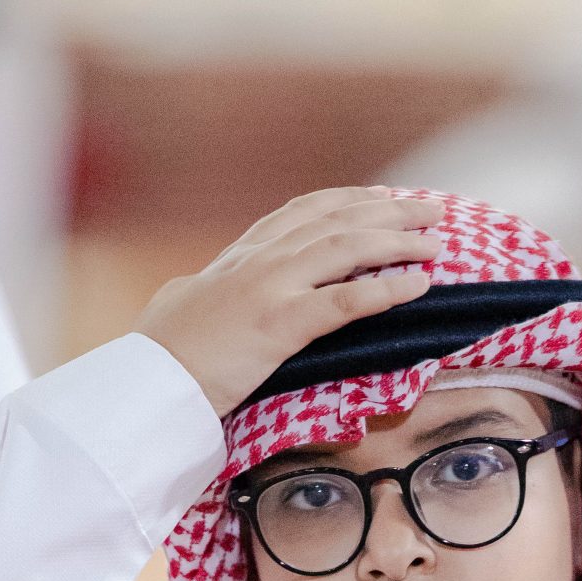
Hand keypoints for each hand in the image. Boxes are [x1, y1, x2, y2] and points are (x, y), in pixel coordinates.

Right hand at [134, 188, 441, 416]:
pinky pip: (345, 302)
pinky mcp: (278, 326)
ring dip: (397, 242)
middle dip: (389, 212)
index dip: (350, 200)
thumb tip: (197, 288)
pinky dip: (386, 290)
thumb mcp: (183, 307)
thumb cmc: (159, 356)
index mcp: (239, 257)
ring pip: (346, 250)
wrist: (145, 383)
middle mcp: (259, 261)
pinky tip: (418, 286)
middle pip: (337, 221)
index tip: (383, 198)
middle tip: (431, 211)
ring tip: (436, 243)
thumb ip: (205, 291)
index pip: (304, 211)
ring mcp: (269, 289)